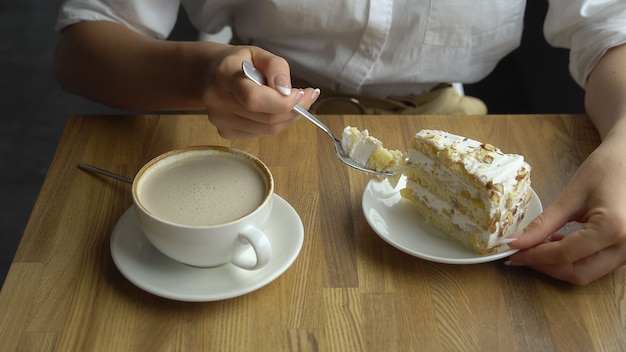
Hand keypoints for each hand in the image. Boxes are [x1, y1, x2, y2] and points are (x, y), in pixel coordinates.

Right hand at [201, 46, 318, 138]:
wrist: (210, 74)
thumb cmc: (239, 62)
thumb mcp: (259, 53)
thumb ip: (276, 67)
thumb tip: (286, 90)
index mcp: (224, 74)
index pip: (254, 98)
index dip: (283, 101)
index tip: (302, 93)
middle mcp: (217, 99)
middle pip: (266, 118)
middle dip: (293, 110)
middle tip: (306, 98)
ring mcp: (219, 119)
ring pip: (267, 129)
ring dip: (288, 118)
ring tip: (293, 102)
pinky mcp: (225, 132)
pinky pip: (261, 134)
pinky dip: (275, 124)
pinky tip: (275, 111)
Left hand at [506, 137, 625, 284]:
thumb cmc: (606, 170)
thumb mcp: (571, 196)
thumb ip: (543, 223)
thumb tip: (516, 242)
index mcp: (612, 229)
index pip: (565, 254)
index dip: (534, 256)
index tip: (512, 252)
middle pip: (577, 273)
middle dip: (545, 266)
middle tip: (521, 254)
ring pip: (586, 274)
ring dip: (558, 265)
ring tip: (535, 247)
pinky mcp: (625, 252)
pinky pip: (595, 265)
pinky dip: (572, 260)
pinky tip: (555, 245)